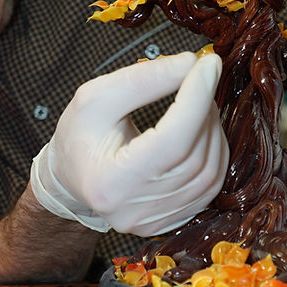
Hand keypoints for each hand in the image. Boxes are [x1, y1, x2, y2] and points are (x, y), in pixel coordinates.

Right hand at [30, 52, 227, 235]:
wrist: (72, 176)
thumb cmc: (79, 135)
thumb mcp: (97, 96)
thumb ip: (143, 79)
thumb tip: (190, 64)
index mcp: (108, 181)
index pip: (172, 141)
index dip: (196, 99)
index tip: (208, 64)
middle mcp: (133, 210)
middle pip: (193, 155)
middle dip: (204, 109)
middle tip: (198, 79)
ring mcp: (155, 222)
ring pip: (209, 170)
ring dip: (212, 128)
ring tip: (196, 103)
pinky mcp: (171, 222)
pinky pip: (210, 186)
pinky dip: (213, 151)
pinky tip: (199, 131)